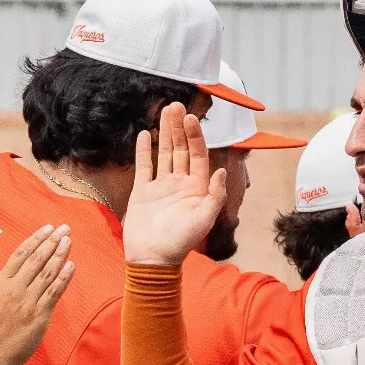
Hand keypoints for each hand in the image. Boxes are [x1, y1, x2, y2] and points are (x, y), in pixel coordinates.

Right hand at [0, 224, 73, 364]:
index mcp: (0, 283)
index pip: (20, 255)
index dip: (35, 240)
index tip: (47, 229)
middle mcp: (15, 289)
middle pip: (36, 260)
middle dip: (51, 242)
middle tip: (64, 228)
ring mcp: (28, 302)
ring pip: (46, 273)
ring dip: (59, 255)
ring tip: (68, 241)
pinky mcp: (38, 316)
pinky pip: (53, 293)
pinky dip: (63, 279)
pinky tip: (71, 266)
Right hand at [123, 102, 226, 268]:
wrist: (153, 259)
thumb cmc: (181, 242)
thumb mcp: (204, 219)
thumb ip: (215, 195)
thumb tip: (221, 170)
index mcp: (197, 188)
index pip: (198, 155)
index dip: (195, 136)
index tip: (191, 118)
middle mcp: (180, 184)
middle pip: (181, 149)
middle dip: (179, 127)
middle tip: (175, 105)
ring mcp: (160, 187)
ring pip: (164, 154)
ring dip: (164, 133)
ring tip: (164, 111)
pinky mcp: (142, 193)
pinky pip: (144, 167)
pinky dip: (144, 151)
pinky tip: (146, 134)